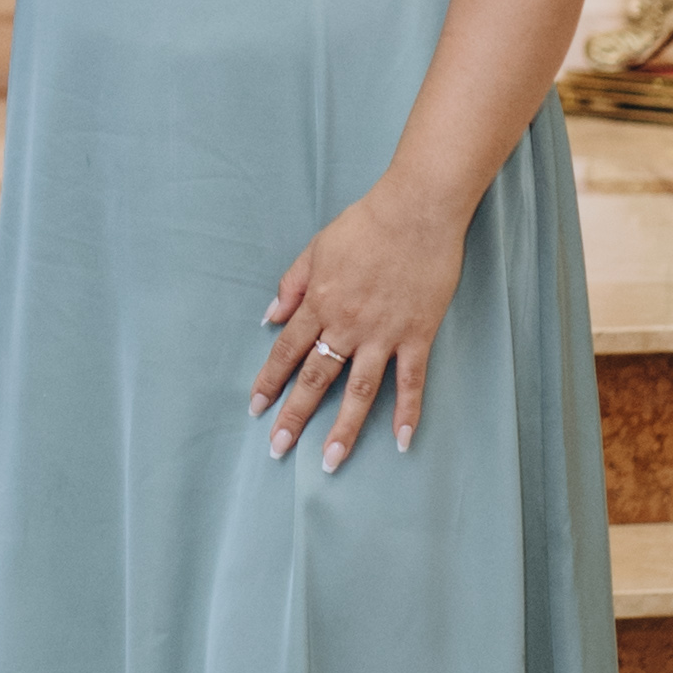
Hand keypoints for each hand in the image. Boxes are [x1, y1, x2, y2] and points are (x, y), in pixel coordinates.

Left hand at [255, 178, 468, 465]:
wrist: (416, 210)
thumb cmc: (366, 224)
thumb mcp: (317, 247)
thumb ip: (292, 284)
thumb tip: (269, 317)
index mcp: (319, 302)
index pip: (286, 350)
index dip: (269, 381)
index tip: (256, 408)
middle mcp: (346, 324)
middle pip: (315, 378)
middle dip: (294, 416)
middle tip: (278, 449)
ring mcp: (383, 333)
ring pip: (359, 391)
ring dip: (344, 429)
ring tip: (331, 462)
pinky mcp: (417, 334)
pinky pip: (411, 381)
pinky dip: (407, 412)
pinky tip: (402, 441)